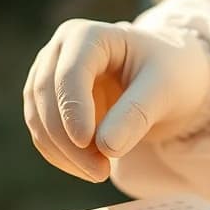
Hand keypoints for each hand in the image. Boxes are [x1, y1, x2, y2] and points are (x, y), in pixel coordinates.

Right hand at [23, 19, 209, 181]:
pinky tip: (88, 170)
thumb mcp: (166, 89)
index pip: (69, 72)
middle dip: (68, 140)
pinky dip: (61, 156)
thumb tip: (105, 147)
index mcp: (89, 36)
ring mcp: (50, 76)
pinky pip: (44, 134)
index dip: (73, 109)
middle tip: (100, 173)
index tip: (86, 143)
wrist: (170, 80)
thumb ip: (137, 114)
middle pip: (47, 96)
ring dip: (63, 153)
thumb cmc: (171, 74)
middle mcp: (61, 51)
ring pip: (38, 118)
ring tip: (100, 173)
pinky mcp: (50, 104)